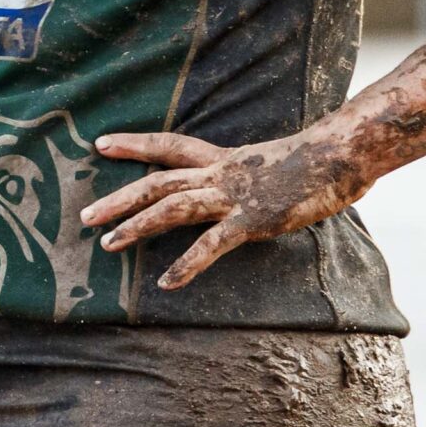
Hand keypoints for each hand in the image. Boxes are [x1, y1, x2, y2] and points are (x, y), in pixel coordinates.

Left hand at [81, 128, 377, 291]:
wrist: (340, 155)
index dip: (134, 144)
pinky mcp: (252, 220)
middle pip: (158, 181)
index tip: (100, 143)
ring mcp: (234, 196)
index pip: (169, 145)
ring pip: (173, 207)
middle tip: (85, 216)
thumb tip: (252, 184)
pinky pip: (211, 245)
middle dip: (119, 198)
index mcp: (224, 158)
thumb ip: (254, 176)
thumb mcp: (272, 164)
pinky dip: (187, 264)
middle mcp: (220, 173)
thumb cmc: (316, 160)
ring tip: (107, 245)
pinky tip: (166, 282)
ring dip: (137, 226)